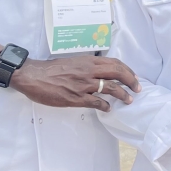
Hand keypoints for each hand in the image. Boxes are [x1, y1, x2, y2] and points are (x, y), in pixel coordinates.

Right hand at [10, 56, 139, 111]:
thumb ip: (87, 66)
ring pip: (110, 88)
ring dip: (123, 95)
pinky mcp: (75, 98)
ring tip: (129, 100)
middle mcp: (89, 71)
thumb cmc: (51, 69)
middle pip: (117, 73)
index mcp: (88, 61)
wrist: (33, 75)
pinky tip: (108, 108)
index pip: (115, 63)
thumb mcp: (73, 62)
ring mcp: (83, 85)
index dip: (127, 70)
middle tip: (138, 88)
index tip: (134, 76)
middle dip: (131, 81)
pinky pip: (96, 102)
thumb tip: (100, 70)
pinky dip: (105, 106)